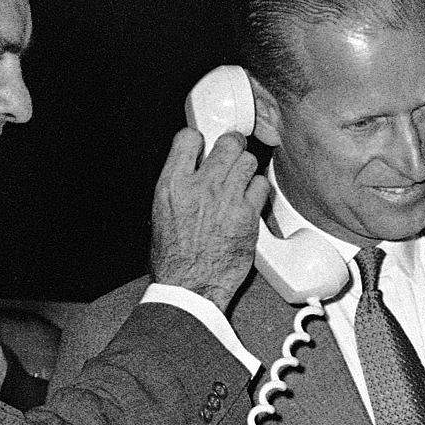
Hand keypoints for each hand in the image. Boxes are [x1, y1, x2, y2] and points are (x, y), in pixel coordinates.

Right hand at [148, 125, 269, 305]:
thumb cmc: (174, 257)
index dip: (199, 138)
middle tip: (233, 152)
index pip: (188, 139)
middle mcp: (200, 186)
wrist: (191, 285)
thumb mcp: (162, 213)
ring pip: (248, 161)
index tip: (204, 144)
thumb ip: (178, 186)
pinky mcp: (248, 216)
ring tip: (242, 177)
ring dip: (246, 166)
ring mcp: (227, 199)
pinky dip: (258, 189)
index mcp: (173, 184)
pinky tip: (251, 197)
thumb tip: (189, 171)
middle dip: (232, 145)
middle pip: (227, 143)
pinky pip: (261, 186)